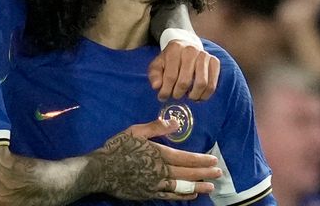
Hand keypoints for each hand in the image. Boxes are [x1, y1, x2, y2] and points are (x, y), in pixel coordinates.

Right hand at [92, 118, 220, 200]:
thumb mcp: (135, 131)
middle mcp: (160, 171)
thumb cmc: (117, 148)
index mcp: (158, 153)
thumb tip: (176, 122)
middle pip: (187, 173)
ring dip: (197, 186)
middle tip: (218, 173)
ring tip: (210, 186)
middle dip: (204, 173)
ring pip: (181, 187)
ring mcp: (155, 185)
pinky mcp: (149, 194)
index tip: (213, 160)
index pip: (185, 158)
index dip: (200, 160)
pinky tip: (191, 194)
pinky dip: (182, 195)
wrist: (101, 171)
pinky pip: (170, 196)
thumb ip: (156, 127)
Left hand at [148, 41, 219, 100]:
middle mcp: (191, 50)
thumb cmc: (170, 59)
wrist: (185, 47)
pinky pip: (212, 84)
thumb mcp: (157, 64)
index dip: (166, 90)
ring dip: (193, 95)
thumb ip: (154, 75)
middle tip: (175, 96)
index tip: (162, 97)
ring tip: (187, 96)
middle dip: (178, 93)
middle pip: (185, 81)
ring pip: (201, 83)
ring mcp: (204, 55)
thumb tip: (157, 86)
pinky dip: (205, 94)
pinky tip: (198, 96)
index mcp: (175, 49)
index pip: (171, 75)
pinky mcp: (214, 61)